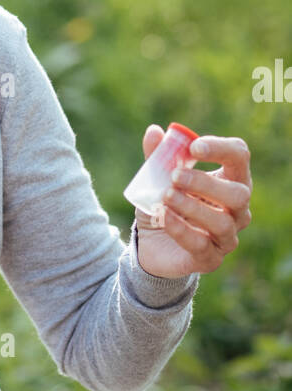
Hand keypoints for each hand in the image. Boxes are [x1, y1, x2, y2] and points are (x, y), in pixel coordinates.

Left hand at [133, 125, 252, 278]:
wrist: (152, 245)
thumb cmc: (165, 204)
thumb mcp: (157, 179)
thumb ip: (157, 157)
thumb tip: (154, 131)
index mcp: (230, 180)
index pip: (239, 157)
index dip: (221, 149)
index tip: (194, 146)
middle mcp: (237, 209)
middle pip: (238, 194)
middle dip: (206, 183)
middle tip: (174, 176)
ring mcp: (227, 236)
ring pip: (222, 222)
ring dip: (192, 207)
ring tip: (165, 197)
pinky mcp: (210, 259)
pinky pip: (201, 245)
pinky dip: (181, 230)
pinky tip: (164, 217)